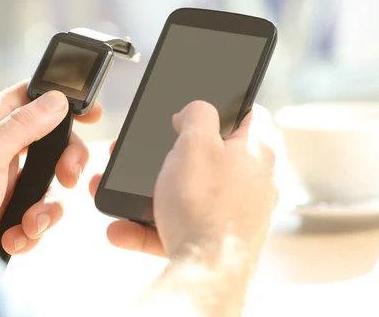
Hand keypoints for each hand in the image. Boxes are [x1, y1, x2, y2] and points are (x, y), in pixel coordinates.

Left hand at [0, 80, 100, 255]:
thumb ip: (23, 125)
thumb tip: (57, 100)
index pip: (32, 99)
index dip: (62, 101)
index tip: (91, 113)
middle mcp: (2, 150)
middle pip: (54, 143)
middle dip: (67, 162)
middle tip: (70, 176)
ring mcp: (10, 181)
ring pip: (53, 183)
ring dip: (48, 207)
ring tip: (31, 223)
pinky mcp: (14, 210)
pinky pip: (42, 213)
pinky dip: (34, 229)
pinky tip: (17, 236)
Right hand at [89, 101, 277, 259]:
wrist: (206, 273)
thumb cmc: (205, 204)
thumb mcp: (195, 142)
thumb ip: (197, 114)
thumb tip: (195, 112)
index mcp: (256, 152)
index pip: (251, 115)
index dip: (226, 105)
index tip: (199, 109)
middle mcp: (253, 182)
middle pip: (212, 156)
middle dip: (172, 154)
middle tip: (149, 153)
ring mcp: (236, 214)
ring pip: (190, 193)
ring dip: (152, 193)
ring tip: (121, 192)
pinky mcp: (217, 241)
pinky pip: (181, 225)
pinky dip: (152, 226)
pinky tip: (122, 229)